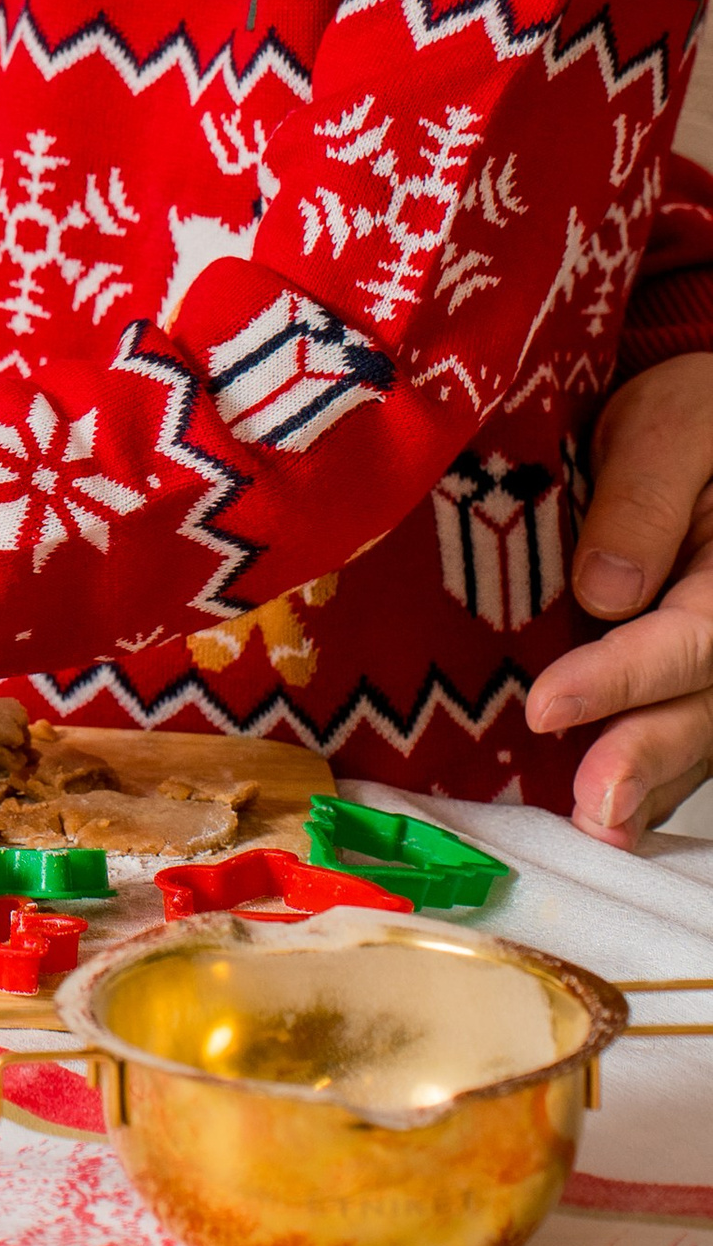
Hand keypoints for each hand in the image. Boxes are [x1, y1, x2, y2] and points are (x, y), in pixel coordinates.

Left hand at [532, 355, 712, 841]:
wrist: (696, 428)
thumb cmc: (686, 416)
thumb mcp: (670, 422)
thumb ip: (645, 494)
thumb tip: (603, 587)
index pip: (697, 634)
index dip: (626, 676)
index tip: (549, 704)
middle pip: (708, 706)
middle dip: (648, 759)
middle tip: (590, 807)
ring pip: (699, 736)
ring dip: (648, 788)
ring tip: (593, 828)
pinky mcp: (690, 680)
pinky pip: (681, 735)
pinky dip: (646, 782)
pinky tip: (600, 818)